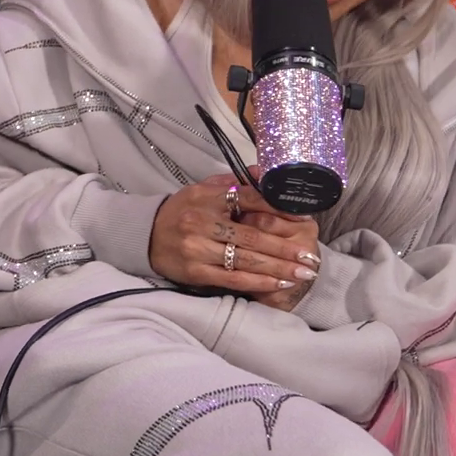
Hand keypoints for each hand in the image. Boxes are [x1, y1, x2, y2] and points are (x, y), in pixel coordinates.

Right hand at [147, 173, 319, 300]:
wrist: (144, 235)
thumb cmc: (181, 211)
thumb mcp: (203, 188)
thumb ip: (234, 182)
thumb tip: (266, 173)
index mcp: (207, 197)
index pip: (250, 200)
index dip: (279, 210)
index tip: (304, 219)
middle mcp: (202, 221)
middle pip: (253, 236)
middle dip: (286, 248)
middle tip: (311, 257)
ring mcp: (198, 248)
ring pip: (246, 259)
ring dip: (278, 268)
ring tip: (303, 273)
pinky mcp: (195, 272)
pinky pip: (233, 278)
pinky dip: (258, 282)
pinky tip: (278, 283)